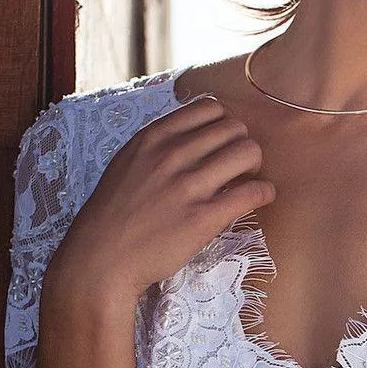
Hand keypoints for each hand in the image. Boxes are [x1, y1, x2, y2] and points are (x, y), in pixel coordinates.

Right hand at [46, 94, 274, 309]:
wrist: (102, 259)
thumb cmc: (113, 215)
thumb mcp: (128, 163)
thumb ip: (159, 146)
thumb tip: (194, 138)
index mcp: (153, 137)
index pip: (210, 108)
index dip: (224, 125)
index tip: (222, 145)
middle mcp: (172, 155)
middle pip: (234, 128)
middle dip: (242, 144)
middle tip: (238, 167)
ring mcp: (188, 186)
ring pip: (248, 152)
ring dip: (255, 165)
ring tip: (247, 181)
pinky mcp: (204, 218)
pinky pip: (253, 192)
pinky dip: (264, 192)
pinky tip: (260, 198)